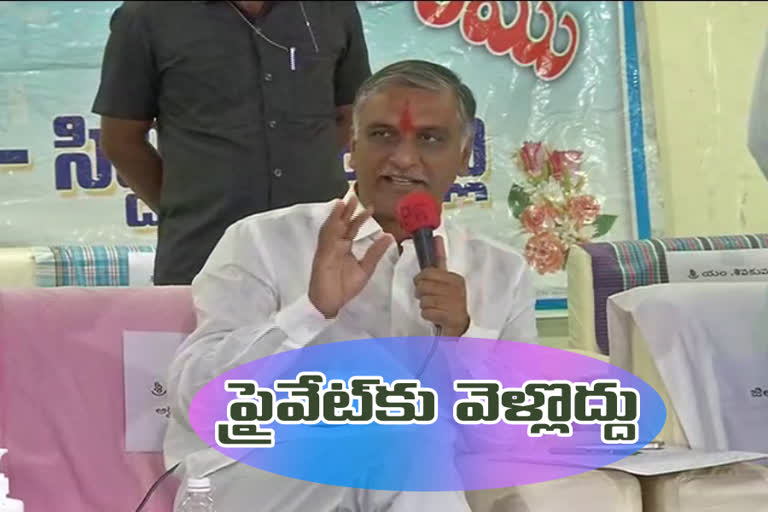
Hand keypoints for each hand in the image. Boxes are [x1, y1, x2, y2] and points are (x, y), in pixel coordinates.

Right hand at [309, 197, 393, 317]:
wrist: (330, 303)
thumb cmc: (344, 287)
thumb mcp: (365, 268)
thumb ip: (375, 252)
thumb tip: (389, 236)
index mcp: (344, 247)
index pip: (352, 228)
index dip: (360, 217)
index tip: (371, 207)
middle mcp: (335, 245)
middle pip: (341, 224)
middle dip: (347, 210)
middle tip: (355, 196)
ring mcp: (327, 249)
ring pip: (331, 227)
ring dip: (337, 215)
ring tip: (343, 202)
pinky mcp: (322, 255)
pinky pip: (326, 239)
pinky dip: (330, 228)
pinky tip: (335, 218)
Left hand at [413, 235, 469, 336]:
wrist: (461, 329)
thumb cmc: (449, 302)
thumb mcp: (445, 280)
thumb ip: (440, 260)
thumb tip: (437, 237)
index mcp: (456, 279)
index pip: (427, 273)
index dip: (421, 280)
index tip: (425, 286)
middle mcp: (458, 290)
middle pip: (423, 286)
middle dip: (421, 294)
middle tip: (428, 299)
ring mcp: (456, 304)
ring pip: (424, 300)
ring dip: (425, 307)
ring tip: (434, 309)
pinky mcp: (452, 318)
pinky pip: (427, 313)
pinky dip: (428, 316)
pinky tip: (436, 317)